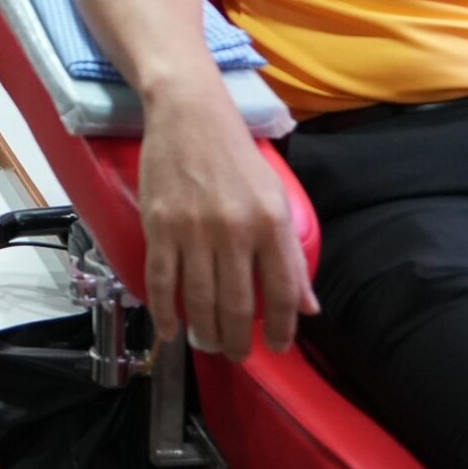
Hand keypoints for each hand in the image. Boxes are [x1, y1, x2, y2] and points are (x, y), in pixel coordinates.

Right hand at [137, 77, 317, 359]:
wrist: (189, 114)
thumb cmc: (237, 155)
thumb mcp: (276, 198)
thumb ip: (291, 255)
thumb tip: (308, 307)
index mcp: (270, 222)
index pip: (282, 291)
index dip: (281, 328)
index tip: (277, 346)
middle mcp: (234, 229)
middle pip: (237, 304)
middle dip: (238, 340)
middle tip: (236, 354)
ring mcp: (193, 229)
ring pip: (199, 299)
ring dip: (205, 331)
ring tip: (210, 344)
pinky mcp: (159, 225)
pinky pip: (162, 279)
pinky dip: (164, 312)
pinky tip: (170, 330)